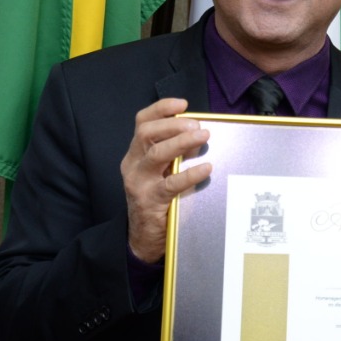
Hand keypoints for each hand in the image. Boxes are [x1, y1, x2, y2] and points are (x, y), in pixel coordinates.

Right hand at [120, 98, 211, 263]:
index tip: (182, 103)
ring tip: (202, 137)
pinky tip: (206, 168)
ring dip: (181, 142)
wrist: (143, 237)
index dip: (161, 109)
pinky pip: (170, 184)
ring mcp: (138, 182)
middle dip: (173, 124)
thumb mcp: (162, 172)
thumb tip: (199, 135)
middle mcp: (133, 164)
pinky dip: (190, 174)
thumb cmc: (158, 199)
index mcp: (136, 153)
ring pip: (156, 154)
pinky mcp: (150, 201)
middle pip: (146, 133)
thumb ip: (176, 153)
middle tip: (197, 125)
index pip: (142, 123)